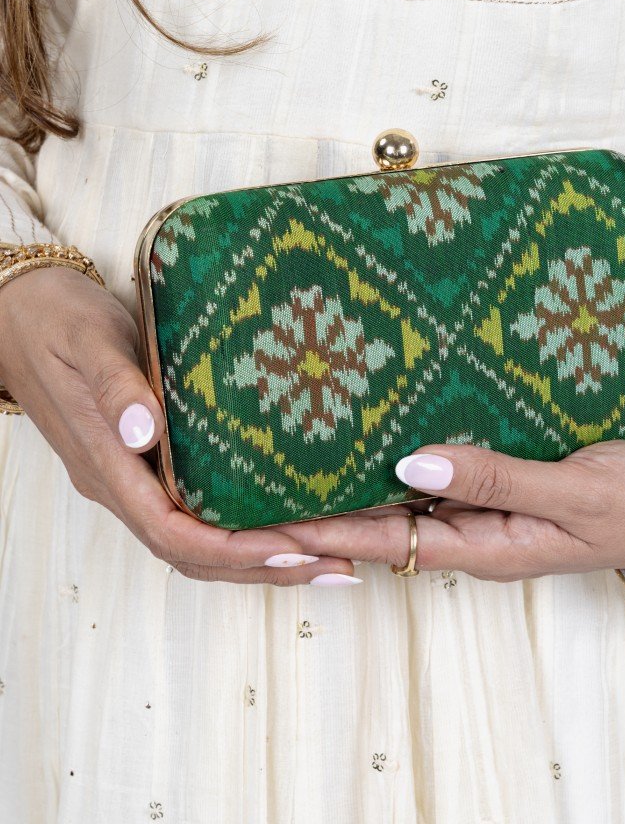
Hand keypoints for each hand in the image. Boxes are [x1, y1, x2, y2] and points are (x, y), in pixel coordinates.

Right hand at [0, 267, 361, 584]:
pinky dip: (241, 531)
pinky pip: (196, 516)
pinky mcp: (143, 465)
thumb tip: (143, 433)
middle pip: (195, 555)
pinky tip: (284, 524)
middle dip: (265, 568)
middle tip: (336, 568)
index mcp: (106, 465)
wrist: (18, 314)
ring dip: (260, 560)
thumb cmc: (55, 322)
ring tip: (327, 560)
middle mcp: (120, 485)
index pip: (172, 533)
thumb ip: (115, 387)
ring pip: (197, 544)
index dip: (234, 550)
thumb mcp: (87, 342)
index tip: (293, 551)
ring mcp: (131, 480)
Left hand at [278, 440, 624, 582]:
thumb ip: (495, 479)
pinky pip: (437, 476)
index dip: (326, 529)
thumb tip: (412, 464)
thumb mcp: (570, 491)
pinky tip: (372, 435)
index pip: (387, 541)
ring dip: (356, 482)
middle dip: (323, 509)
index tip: (270, 516)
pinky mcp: (495, 485)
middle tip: (262, 483)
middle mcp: (473, 531)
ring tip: (298, 455)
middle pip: (382, 525)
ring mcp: (482, 510)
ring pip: (405, 499)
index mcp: (486, 546)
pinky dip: (399, 460)